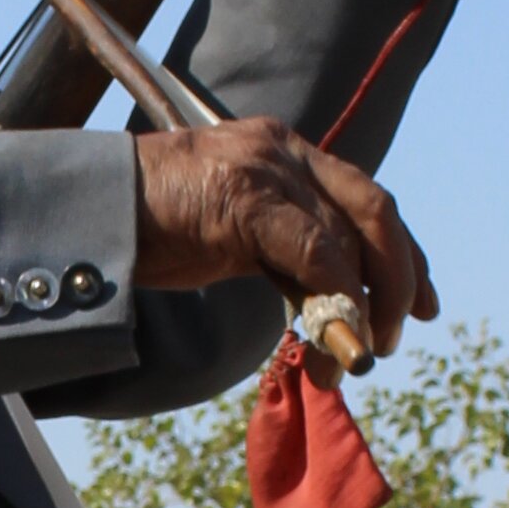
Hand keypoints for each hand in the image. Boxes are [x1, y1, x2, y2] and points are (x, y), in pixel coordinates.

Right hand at [131, 115, 436, 356]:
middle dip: (401, 277)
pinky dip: (336, 304)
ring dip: (366, 305)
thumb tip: (322, 306)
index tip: (422, 303)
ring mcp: (268, 170)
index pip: (366, 198)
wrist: (86, 210)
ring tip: (357, 355)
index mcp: (284, 152)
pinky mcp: (248, 200)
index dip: (404, 253)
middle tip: (397, 334)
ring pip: (350, 238)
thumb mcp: (228, 234)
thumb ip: (278, 252)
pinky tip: (333, 345)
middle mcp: (285, 151)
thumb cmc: (147, 228)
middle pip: (374, 210)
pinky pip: (316, 256)